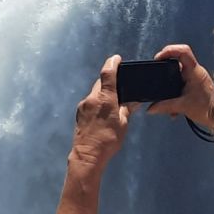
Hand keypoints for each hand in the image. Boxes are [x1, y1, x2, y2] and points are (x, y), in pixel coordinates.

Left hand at [69, 55, 133, 173]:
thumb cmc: (108, 140)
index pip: (107, 74)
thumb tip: (134, 101)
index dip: (112, 64)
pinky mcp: (79, 113)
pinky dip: (97, 102)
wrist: (87, 155)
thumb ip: (127, 109)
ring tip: (114, 102)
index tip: (117, 58)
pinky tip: (104, 112)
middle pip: (100, 83)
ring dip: (103, 93)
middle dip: (109, 81)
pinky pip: (90, 102)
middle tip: (119, 83)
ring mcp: (83, 106)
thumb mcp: (123, 124)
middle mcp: (91, 99)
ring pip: (95, 93)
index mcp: (104, 99)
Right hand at [146, 44, 213, 129]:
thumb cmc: (208, 110)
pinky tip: (174, 109)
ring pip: (178, 75)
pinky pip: (182, 84)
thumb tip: (150, 109)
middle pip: (177, 62)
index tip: (158, 58)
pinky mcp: (196, 86)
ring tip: (165, 98)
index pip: (183, 51)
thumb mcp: (183, 107)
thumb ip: (165, 106)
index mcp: (194, 72)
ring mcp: (196, 78)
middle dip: (164, 71)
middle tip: (157, 78)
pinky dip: (175, 94)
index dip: (169, 50)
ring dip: (170, 86)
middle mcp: (196, 72)